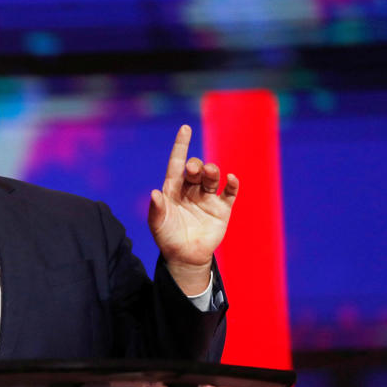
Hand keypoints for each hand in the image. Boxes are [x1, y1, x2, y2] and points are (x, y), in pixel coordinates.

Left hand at [148, 125, 238, 294]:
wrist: (185, 257)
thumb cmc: (168, 237)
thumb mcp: (158, 225)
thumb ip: (157, 209)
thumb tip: (154, 193)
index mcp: (173, 189)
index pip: (176, 163)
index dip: (181, 146)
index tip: (185, 129)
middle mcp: (191, 189)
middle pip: (195, 170)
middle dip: (196, 166)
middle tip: (194, 168)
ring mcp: (207, 198)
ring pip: (212, 178)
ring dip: (212, 172)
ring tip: (211, 171)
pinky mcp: (222, 209)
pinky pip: (229, 193)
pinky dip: (232, 184)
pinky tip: (231, 178)